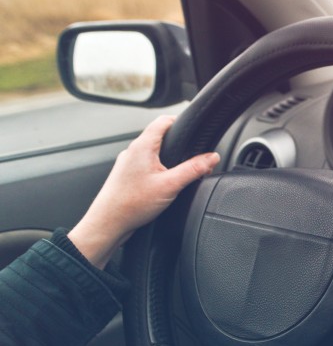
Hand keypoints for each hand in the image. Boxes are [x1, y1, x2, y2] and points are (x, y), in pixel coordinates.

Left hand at [67, 115, 219, 268]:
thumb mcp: (170, 185)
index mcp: (142, 146)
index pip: (163, 121)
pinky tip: (165, 183)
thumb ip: (194, 169)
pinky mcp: (126, 175)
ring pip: (153, 152)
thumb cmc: (130, 204)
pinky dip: (159, 168)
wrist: (107, 224)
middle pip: (159, 136)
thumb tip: (212, 157)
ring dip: (169, 158)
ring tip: (182, 172)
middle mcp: (132, 151)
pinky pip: (146, 164)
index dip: (181, 121)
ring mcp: (127, 163)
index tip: (195, 128)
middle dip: (180, 143)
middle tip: (195, 154)